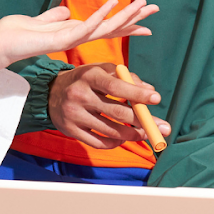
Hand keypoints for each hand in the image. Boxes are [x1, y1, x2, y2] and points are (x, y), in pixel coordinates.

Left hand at [0, 0, 158, 67]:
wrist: (0, 44)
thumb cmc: (18, 34)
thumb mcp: (41, 21)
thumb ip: (54, 17)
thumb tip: (65, 10)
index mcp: (74, 32)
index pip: (106, 27)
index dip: (126, 22)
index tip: (146, 18)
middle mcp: (77, 37)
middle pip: (113, 28)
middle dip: (134, 19)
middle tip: (155, 8)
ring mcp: (72, 39)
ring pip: (105, 28)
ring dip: (124, 16)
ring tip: (142, 4)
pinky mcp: (62, 39)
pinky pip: (85, 27)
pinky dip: (99, 16)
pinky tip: (112, 5)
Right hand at [49, 63, 170, 148]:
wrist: (51, 92)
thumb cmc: (86, 79)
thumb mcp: (103, 70)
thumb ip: (126, 77)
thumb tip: (150, 90)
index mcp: (89, 76)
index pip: (116, 86)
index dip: (137, 94)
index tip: (156, 98)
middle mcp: (79, 95)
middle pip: (116, 112)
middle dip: (143, 121)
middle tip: (162, 127)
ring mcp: (74, 114)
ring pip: (110, 131)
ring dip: (132, 135)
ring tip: (145, 134)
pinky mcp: (70, 130)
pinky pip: (98, 142)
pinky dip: (115, 143)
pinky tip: (123, 139)